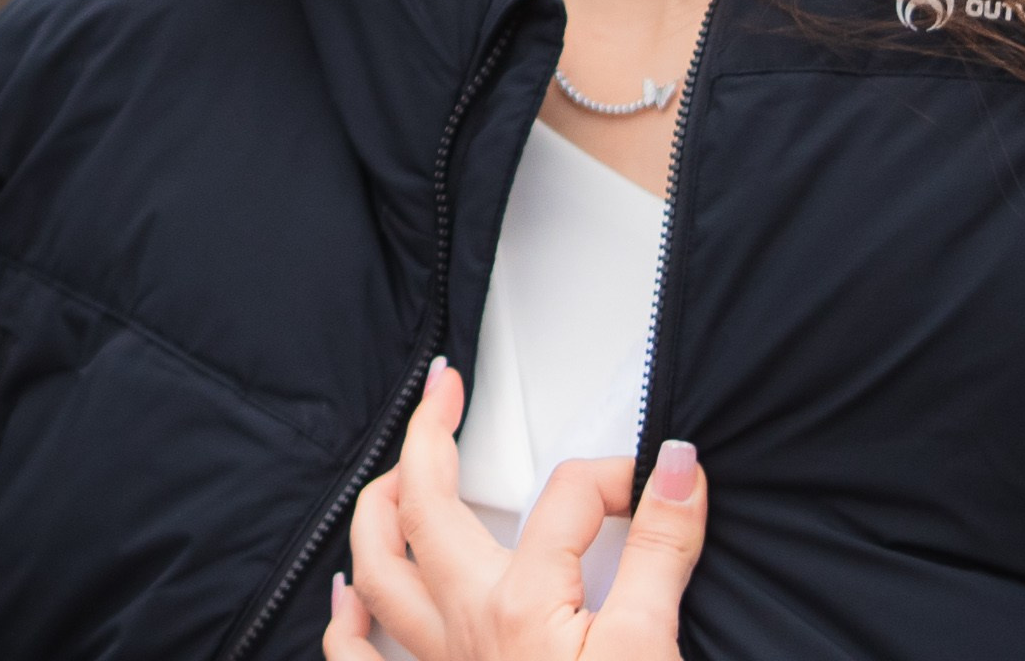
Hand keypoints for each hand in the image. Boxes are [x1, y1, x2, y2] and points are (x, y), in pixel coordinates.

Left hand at [324, 358, 706, 660]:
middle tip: (445, 389)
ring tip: (392, 466)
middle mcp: (467, 626)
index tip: (661, 486)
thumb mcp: (651, 650)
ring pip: (377, 569)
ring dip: (377, 508)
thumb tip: (677, 466)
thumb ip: (663, 551)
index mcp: (523, 602)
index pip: (569, 495)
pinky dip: (348, 619)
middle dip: (430, 434)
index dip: (619, 477)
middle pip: (426, 505)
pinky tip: (347, 595)